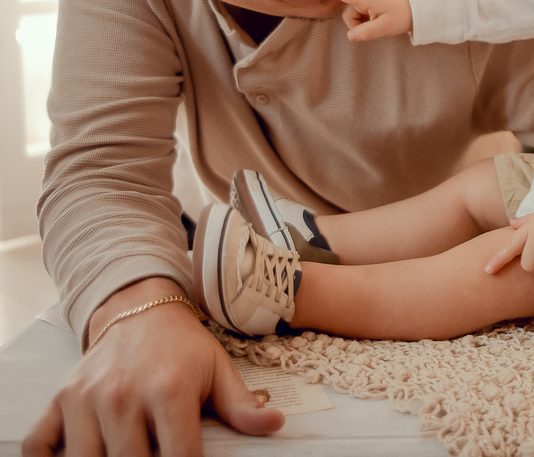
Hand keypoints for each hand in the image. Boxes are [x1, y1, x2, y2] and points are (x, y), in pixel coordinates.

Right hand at [22, 277, 282, 456]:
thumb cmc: (183, 346)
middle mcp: (124, 396)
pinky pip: (40, 446)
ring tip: (126, 452)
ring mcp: (87, 399)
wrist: (139, 308)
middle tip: (155, 454)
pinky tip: (77, 454)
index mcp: (169, 390)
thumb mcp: (219, 369)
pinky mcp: (60, 400)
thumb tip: (275, 423)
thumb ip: (241, 405)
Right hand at [318, 0, 412, 40]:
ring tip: (379, 22)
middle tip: (376, 26)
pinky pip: (360, 13)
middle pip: (349, 14)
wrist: (414, 11)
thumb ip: (367, 32)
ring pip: (354, 15)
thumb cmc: (401, 17)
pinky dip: (366, 20)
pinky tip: (378, 19)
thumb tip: (349, 37)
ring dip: (362, 23)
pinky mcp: (369, 1)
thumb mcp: (385, 27)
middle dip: (357, 25)